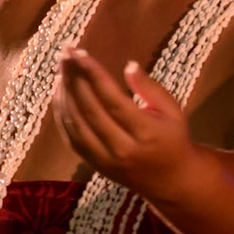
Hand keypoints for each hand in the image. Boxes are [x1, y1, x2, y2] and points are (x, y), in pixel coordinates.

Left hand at [51, 48, 196, 200]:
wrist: (171, 181)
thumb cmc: (173, 139)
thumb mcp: (173, 111)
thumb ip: (151, 88)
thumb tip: (129, 65)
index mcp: (146, 133)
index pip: (113, 100)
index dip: (93, 74)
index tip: (79, 52)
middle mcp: (121, 149)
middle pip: (90, 110)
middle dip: (74, 79)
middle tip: (65, 53)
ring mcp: (104, 160)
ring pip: (75, 124)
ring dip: (64, 94)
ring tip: (61, 69)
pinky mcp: (93, 165)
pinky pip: (71, 138)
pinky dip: (61, 114)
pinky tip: (60, 93)